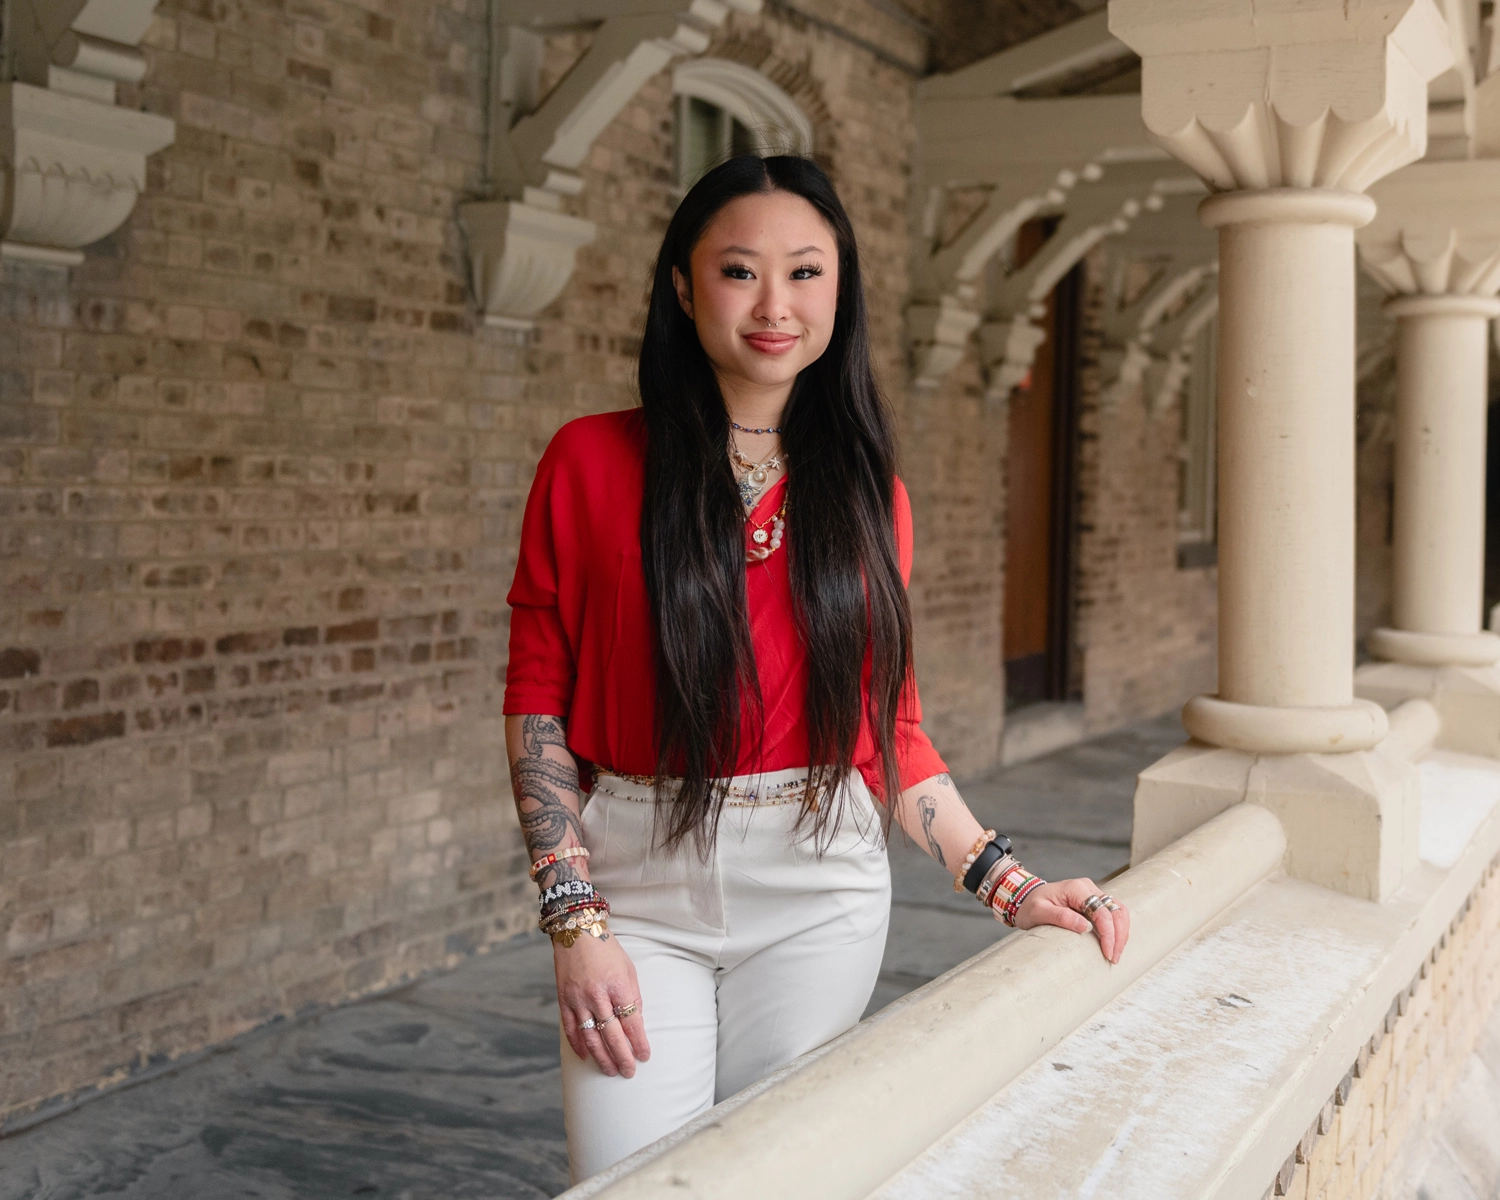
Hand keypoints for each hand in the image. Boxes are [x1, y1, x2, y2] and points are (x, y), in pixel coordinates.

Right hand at [555, 930, 650, 1077]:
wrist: (577, 932)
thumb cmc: (607, 950)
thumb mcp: (628, 969)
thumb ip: (632, 996)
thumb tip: (635, 1023)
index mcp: (618, 985)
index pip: (631, 1022)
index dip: (638, 1042)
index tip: (644, 1056)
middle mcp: (597, 995)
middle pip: (612, 1035)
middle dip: (622, 1057)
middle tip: (629, 1072)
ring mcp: (578, 999)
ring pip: (591, 1037)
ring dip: (602, 1057)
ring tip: (611, 1071)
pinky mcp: (564, 1000)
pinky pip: (571, 1029)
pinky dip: (578, 1045)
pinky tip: (586, 1057)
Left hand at [1009, 877, 1130, 964]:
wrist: (1025, 898)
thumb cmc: (1030, 905)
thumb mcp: (1038, 912)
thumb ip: (1061, 917)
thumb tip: (1085, 927)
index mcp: (1076, 888)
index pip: (1101, 911)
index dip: (1108, 933)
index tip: (1107, 952)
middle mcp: (1088, 888)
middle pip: (1116, 910)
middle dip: (1119, 935)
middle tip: (1114, 957)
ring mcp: (1093, 894)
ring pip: (1119, 911)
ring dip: (1121, 933)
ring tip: (1116, 954)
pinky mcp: (1094, 903)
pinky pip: (1113, 914)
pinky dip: (1117, 929)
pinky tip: (1114, 944)